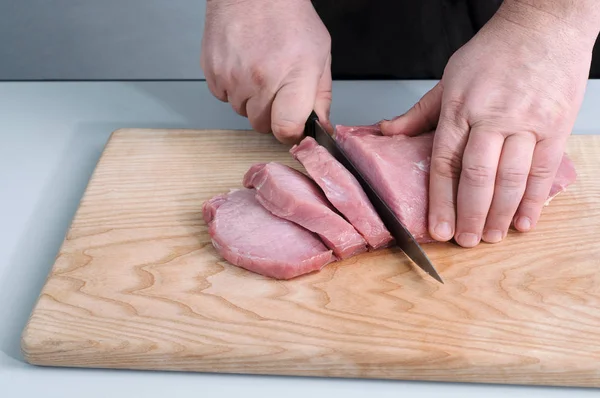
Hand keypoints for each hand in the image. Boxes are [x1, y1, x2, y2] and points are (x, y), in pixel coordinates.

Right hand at [200, 0, 331, 143]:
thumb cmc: (288, 17)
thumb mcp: (320, 55)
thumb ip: (321, 95)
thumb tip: (321, 126)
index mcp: (293, 76)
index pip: (286, 129)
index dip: (290, 132)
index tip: (293, 126)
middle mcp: (261, 79)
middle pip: (261, 124)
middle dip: (270, 114)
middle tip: (276, 88)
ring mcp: (233, 76)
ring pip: (240, 111)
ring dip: (250, 99)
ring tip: (259, 70)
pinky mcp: (212, 71)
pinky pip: (222, 96)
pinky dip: (232, 87)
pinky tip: (242, 65)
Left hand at [381, 1, 597, 246]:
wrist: (543, 24)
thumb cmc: (494, 52)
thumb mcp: (448, 79)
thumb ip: (420, 113)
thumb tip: (387, 132)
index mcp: (460, 108)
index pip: (445, 163)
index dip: (440, 201)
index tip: (438, 229)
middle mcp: (491, 116)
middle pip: (478, 176)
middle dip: (471, 215)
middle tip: (467, 240)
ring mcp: (527, 121)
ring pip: (511, 178)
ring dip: (500, 214)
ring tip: (493, 235)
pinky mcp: (556, 124)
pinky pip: (543, 170)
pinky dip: (533, 199)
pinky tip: (524, 220)